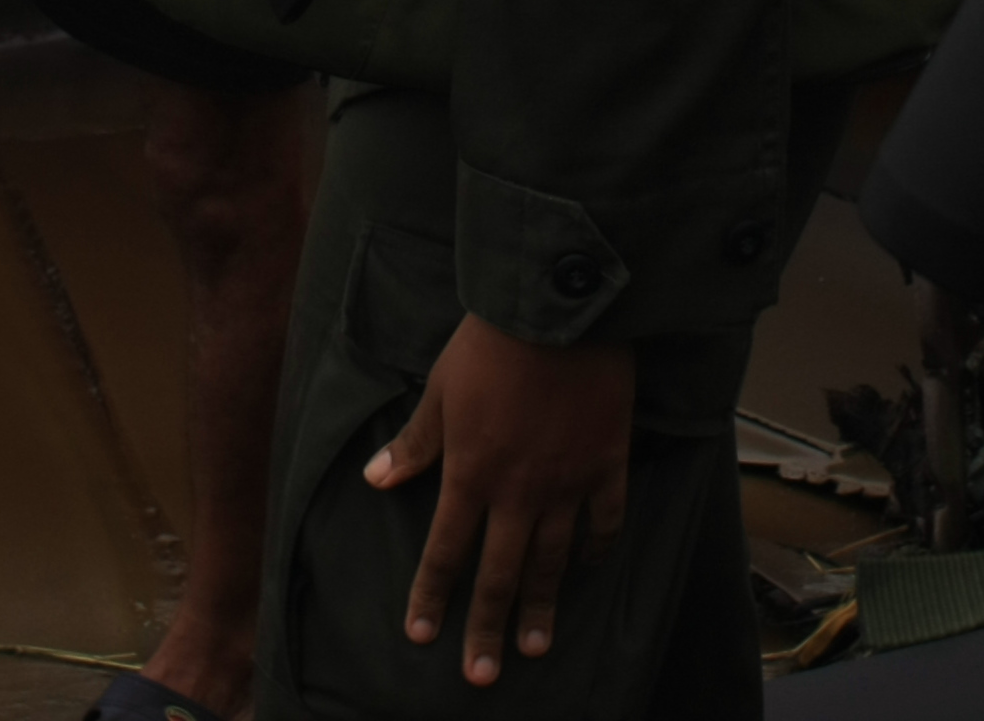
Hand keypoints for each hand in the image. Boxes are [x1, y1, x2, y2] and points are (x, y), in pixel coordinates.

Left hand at [366, 314, 633, 684]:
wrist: (559, 309)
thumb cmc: (491, 342)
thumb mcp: (440, 389)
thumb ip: (414, 443)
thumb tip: (376, 480)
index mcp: (470, 473)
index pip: (445, 551)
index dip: (432, 597)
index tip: (423, 637)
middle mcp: (518, 491)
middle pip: (500, 574)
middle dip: (487, 628)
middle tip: (482, 674)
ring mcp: (567, 482)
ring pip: (554, 561)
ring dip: (543, 608)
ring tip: (538, 647)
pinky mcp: (606, 463)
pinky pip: (605, 521)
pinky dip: (598, 550)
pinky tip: (591, 571)